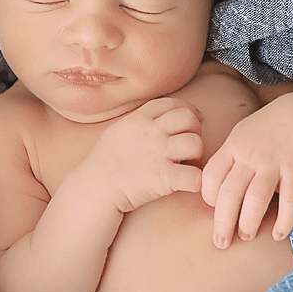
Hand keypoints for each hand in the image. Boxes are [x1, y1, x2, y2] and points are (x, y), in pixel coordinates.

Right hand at [80, 97, 204, 213]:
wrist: (93, 188)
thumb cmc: (103, 163)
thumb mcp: (118, 130)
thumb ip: (139, 121)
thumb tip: (156, 117)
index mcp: (139, 119)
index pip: (172, 103)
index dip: (188, 109)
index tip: (193, 121)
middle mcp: (151, 132)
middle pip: (188, 118)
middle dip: (196, 130)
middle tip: (191, 145)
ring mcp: (159, 154)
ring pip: (196, 143)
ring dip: (199, 155)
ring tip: (190, 165)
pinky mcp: (164, 178)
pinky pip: (195, 176)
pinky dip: (198, 182)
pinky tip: (190, 184)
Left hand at [201, 91, 292, 247]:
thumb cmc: (270, 126)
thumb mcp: (243, 133)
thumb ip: (230, 158)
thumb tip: (217, 188)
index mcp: (233, 146)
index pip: (211, 176)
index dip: (209, 197)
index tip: (215, 209)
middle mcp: (250, 155)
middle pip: (229, 193)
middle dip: (222, 222)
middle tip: (221, 242)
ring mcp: (274, 162)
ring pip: (255, 198)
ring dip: (248, 222)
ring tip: (246, 236)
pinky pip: (289, 199)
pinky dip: (284, 220)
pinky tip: (278, 234)